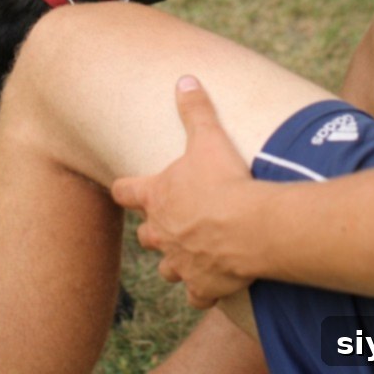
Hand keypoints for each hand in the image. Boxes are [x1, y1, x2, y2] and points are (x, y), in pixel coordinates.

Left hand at [112, 76, 257, 308]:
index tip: (126, 188)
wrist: (249, 227)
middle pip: (146, 234)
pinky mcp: (202, 286)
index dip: (125, 189)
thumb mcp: (208, 136)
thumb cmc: (225, 178)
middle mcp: (161, 232)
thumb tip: (184, 78)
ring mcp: (180, 262)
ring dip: (176, 260)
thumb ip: (195, 109)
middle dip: (155, 228)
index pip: (124, 191)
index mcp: (156, 196)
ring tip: (191, 252)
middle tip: (173, 218)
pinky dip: (202, 290)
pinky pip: (196, 295)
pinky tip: (214, 283)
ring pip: (167, 268)